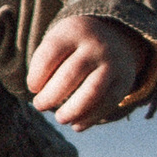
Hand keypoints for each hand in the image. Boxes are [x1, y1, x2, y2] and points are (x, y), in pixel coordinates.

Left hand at [25, 16, 147, 130]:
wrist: (115, 38)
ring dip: (72, 110)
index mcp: (74, 31)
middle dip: (50, 96)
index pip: (51, 54)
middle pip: (70, 75)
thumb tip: (40, 97)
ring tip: (60, 119)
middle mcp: (95, 45)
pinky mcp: (123, 81)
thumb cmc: (73, 48)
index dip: (37, 75)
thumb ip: (44, 64)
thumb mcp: (58, 43)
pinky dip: (89, 118)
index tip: (33, 88)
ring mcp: (112, 63)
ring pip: (92, 91)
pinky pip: (107, 103)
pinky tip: (76, 125)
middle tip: (40, 105)